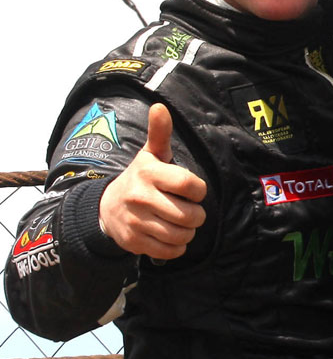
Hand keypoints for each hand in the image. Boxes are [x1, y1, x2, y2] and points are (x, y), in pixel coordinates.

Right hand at [99, 103, 207, 259]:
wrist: (106, 207)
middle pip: (190, 215)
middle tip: (189, 210)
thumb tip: (160, 107)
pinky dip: (177, 247)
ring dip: (188, 232)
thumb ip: (160, 133)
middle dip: (197, 215)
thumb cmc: (140, 178)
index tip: (192, 190)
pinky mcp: (134, 242)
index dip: (199, 191)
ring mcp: (136, 221)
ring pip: (181, 235)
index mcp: (149, 173)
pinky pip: (170, 251)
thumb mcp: (150, 155)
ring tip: (181, 223)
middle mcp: (140, 197)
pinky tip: (172, 236)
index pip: (191, 186)